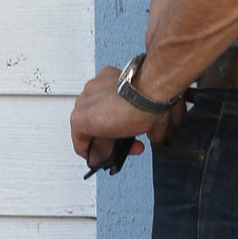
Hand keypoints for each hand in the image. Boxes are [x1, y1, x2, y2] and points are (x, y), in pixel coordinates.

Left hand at [70, 64, 186, 168]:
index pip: (109, 105)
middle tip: (128, 144)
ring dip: (105, 143)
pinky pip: (80, 141)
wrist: (147, 95)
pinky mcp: (79, 118)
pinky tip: (103, 158)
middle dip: (114, 134)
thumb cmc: (152, 96)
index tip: (132, 132)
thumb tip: (158, 136)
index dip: (121, 123)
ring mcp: (84, 102)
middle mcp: (95, 88)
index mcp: (111, 80)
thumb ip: (149, 120)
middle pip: (98, 117)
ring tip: (119, 152)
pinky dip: (90, 151)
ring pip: (89, 128)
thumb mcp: (152, 108)